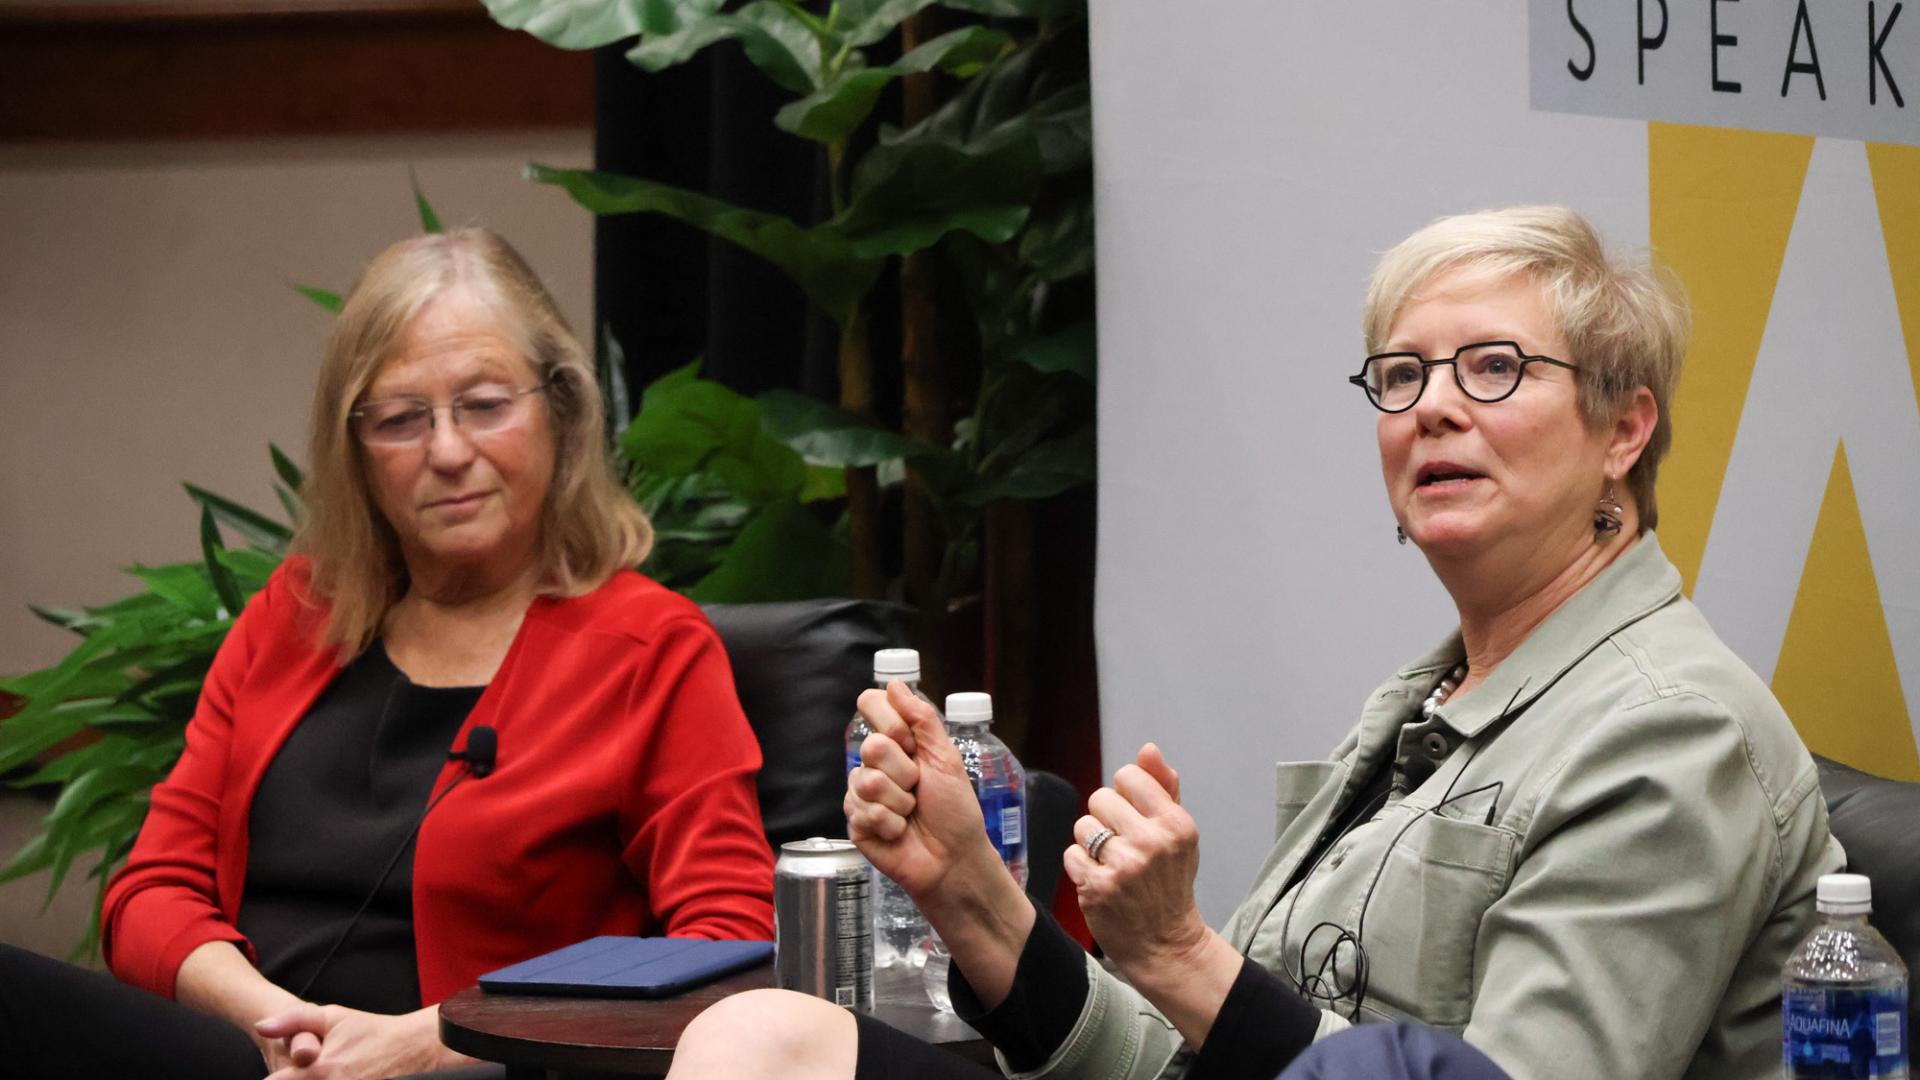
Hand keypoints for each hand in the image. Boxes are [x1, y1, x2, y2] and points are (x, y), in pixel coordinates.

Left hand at [255, 1004, 466, 1079]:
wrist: (410, 1047)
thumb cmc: (370, 1031)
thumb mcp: (332, 1016)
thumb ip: (292, 1021)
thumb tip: (260, 1026)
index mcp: (317, 1070)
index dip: (271, 1079)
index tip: (275, 1074)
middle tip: (299, 1072)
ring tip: (322, 1073)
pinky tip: (335, 1077)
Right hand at [844, 681, 996, 901]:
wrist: (953, 858)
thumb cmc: (955, 810)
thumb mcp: (945, 757)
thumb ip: (921, 719)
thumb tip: (893, 683)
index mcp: (897, 742)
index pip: (871, 704)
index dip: (891, 723)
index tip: (912, 745)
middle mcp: (875, 763)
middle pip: (871, 745)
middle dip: (904, 771)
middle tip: (918, 788)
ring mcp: (862, 793)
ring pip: (867, 781)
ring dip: (900, 801)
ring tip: (911, 813)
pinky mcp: (855, 822)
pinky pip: (864, 811)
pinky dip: (891, 824)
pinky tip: (899, 832)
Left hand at [1064, 744, 1210, 979]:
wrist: (1165, 943)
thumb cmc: (1170, 882)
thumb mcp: (1179, 834)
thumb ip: (1163, 788)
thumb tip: (1148, 749)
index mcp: (1175, 823)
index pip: (1128, 775)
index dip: (1124, 794)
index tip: (1134, 817)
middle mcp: (1151, 842)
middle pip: (1099, 797)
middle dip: (1105, 818)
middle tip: (1122, 844)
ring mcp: (1123, 866)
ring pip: (1082, 826)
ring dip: (1091, 843)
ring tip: (1112, 863)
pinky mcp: (1096, 888)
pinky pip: (1071, 854)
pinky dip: (1081, 867)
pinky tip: (1100, 881)